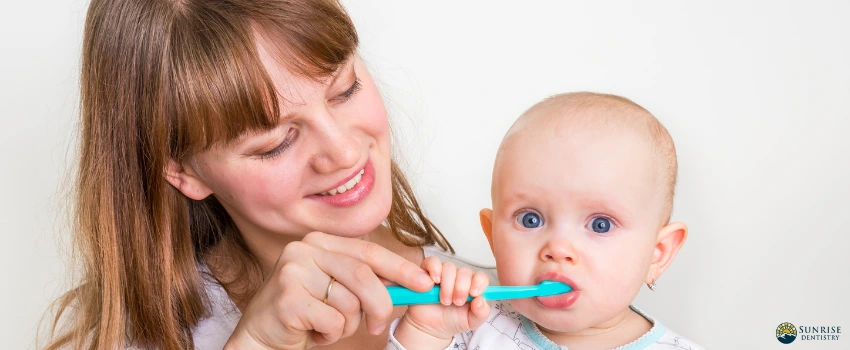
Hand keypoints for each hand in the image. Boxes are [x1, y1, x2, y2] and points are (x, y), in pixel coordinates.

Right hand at [223, 232, 434, 349]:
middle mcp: (304, 249)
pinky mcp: (287, 299)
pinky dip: (331, 335)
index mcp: (319, 241)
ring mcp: (293, 272)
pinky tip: (313, 332)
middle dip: (380, 305)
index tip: (424, 283)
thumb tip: (413, 281)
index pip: (369, 252)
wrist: (263, 337)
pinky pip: (334, 322)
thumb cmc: (305, 313)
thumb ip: (366, 280)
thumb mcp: (338, 288)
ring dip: (347, 325)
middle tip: (378, 326)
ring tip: (327, 326)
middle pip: (364, 276)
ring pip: (349, 303)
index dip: (400, 268)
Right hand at [392, 257, 489, 348]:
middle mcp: (458, 278)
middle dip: (461, 288)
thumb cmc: (452, 321)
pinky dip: (434, 269)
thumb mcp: (471, 322)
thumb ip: (481, 313)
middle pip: (465, 272)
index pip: (480, 277)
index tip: (473, 294)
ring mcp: (443, 274)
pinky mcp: (427, 272)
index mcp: (472, 286)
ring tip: (444, 301)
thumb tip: (481, 300)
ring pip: (449, 268)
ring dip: (447, 285)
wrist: (431, 327)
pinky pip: (432, 262)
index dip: (479, 282)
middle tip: (457, 302)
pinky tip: (435, 282)